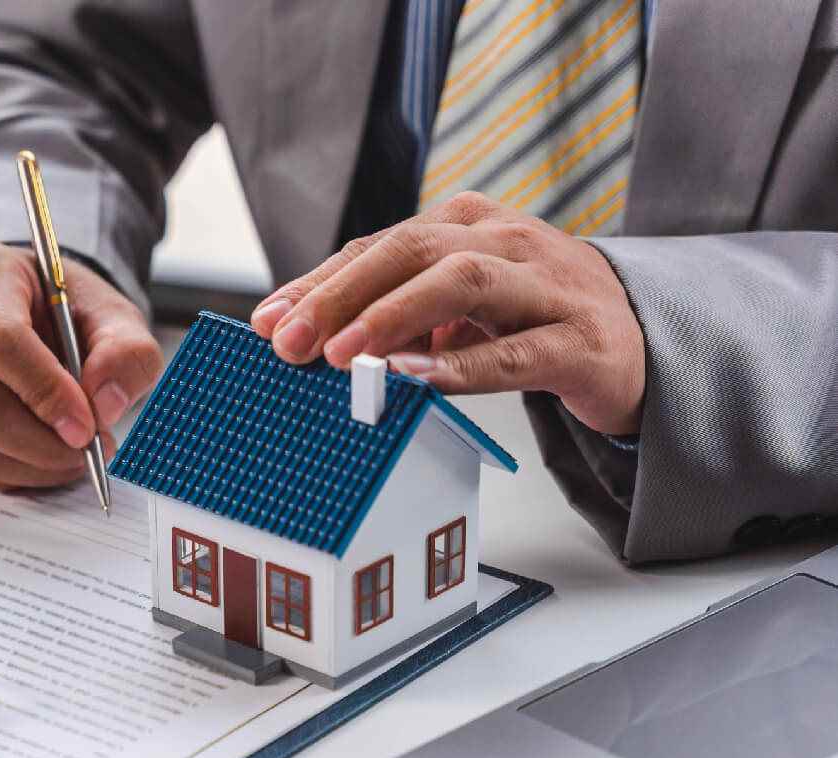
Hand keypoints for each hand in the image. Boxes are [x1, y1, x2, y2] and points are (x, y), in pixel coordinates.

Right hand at [0, 241, 162, 487]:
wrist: (23, 312)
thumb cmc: (61, 309)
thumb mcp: (111, 315)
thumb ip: (126, 353)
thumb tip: (106, 403)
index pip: (0, 343)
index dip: (46, 393)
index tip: (87, 426)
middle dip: (43, 444)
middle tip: (91, 450)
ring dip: (33, 465)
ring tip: (74, 453)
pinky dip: (12, 473)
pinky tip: (41, 455)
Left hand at [249, 191, 645, 434]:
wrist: (644, 341)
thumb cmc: (534, 318)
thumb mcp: (455, 309)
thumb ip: (389, 314)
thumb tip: (299, 333)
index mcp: (467, 225)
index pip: (378, 247)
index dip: (318, 283)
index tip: (266, 320)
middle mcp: (506, 242)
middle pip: (412, 251)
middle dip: (342, 295)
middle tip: (290, 341)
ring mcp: (549, 286)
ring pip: (463, 283)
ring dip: (394, 316)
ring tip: (342, 355)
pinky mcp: (582, 341)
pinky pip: (517, 351)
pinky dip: (462, 365)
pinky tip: (417, 379)